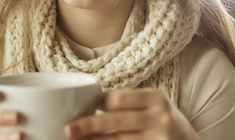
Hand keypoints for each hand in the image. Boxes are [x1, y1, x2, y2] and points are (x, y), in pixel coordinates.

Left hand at [64, 88, 199, 139]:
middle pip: (116, 120)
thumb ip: (130, 103)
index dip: (98, 105)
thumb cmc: (166, 123)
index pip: (119, 98)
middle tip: (68, 129)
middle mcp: (161, 118)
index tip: (83, 108)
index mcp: (157, 99)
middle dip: (89, 125)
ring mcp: (160, 139)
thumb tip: (91, 104)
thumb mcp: (156, 107)